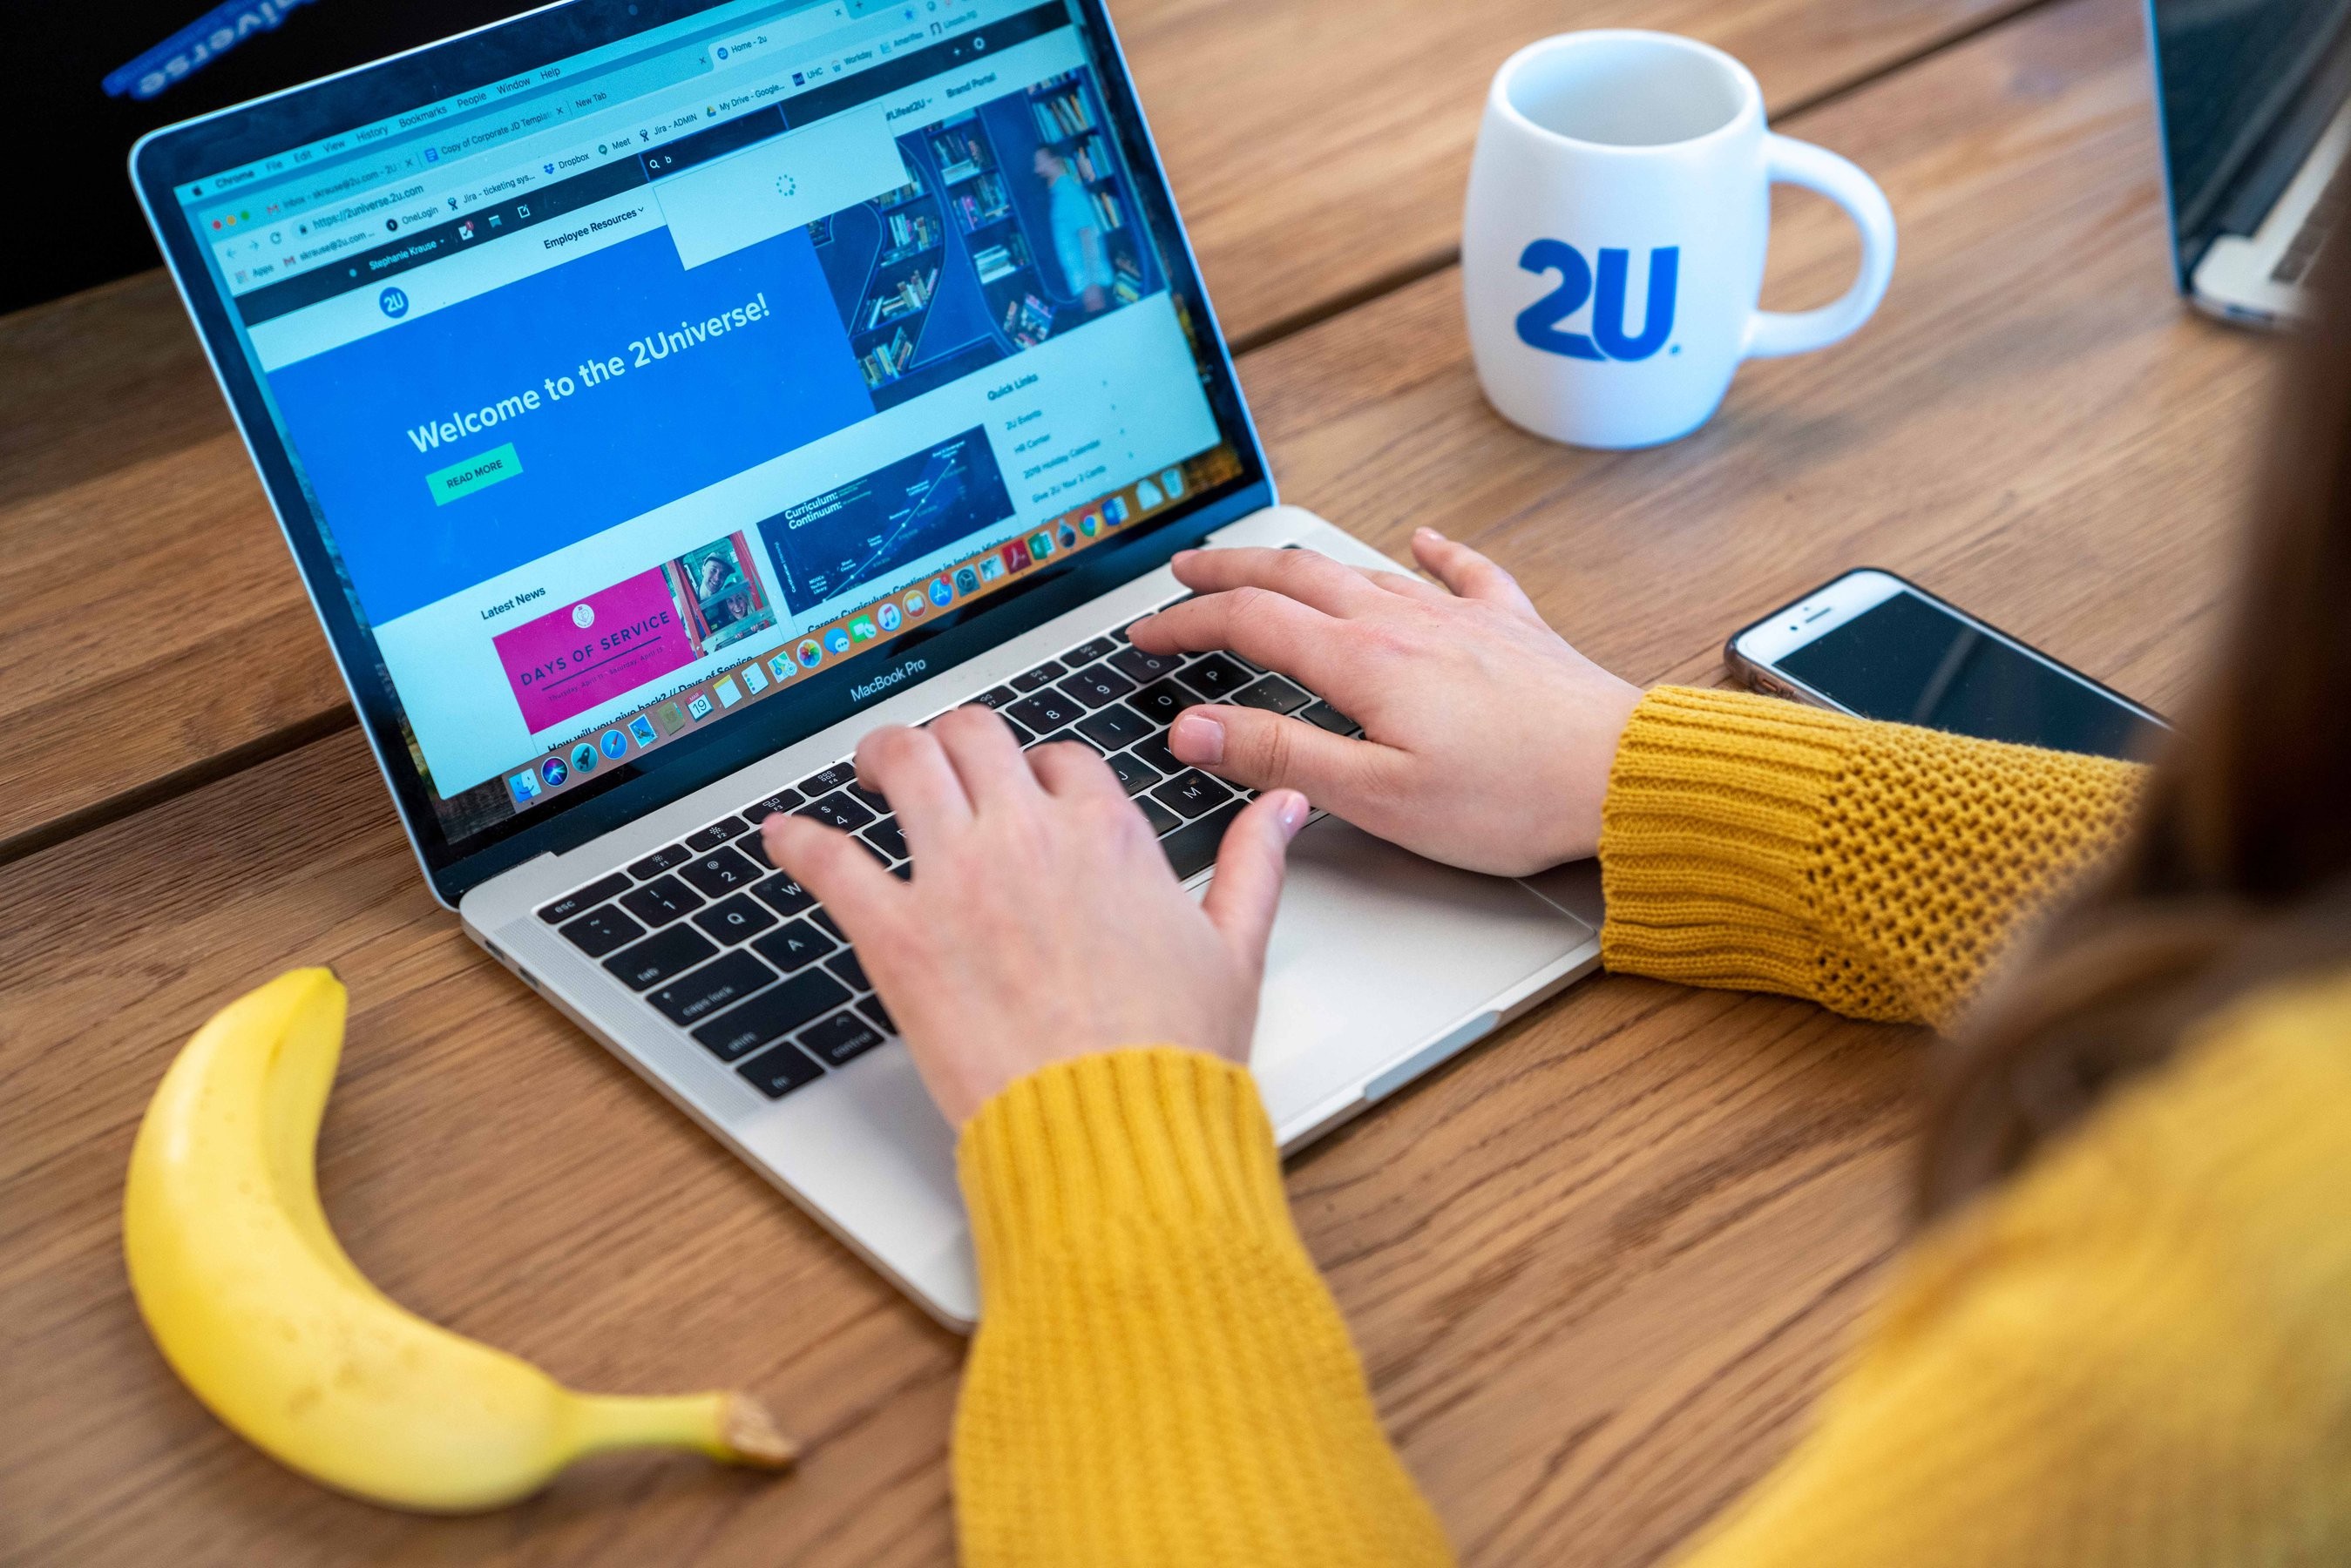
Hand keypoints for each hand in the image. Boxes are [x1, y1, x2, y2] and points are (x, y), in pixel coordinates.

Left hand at [761, 708, 1311, 1126]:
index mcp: (1107, 833)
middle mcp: (1027, 836)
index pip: (1062, 761)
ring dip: (879, 754)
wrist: (1114, 1126)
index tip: (1027, 794)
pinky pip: (831, 861)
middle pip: (974, 737)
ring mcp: (956, 879)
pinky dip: (799, 842)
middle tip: (934, 757)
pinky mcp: (897, 935)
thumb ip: (1253, 866)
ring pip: (904, 765)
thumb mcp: (1235, 950)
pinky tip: (783, 837)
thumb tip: (1283, 809)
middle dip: (953, 738)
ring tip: (867, 765)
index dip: (1040, 772)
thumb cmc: (1172, 1054)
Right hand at [1127, 530, 1642, 876]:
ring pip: (1361, 570)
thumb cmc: (1511, 799)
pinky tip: (1420, 539)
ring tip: (1267, 563)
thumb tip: (1194, 728)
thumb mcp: (1377, 796)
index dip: (1187, 625)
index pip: (1249, 623)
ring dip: (1302, 561)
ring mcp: (1460, 618)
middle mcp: (1406, 623)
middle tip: (1182, 573)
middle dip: (1228, 571)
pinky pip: (1462, 572)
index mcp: (1363, 662)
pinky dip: (1430, 552)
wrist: (1624, 776)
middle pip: (1295, 576)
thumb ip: (1280, 755)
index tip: (1147, 635)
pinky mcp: (1511, 629)